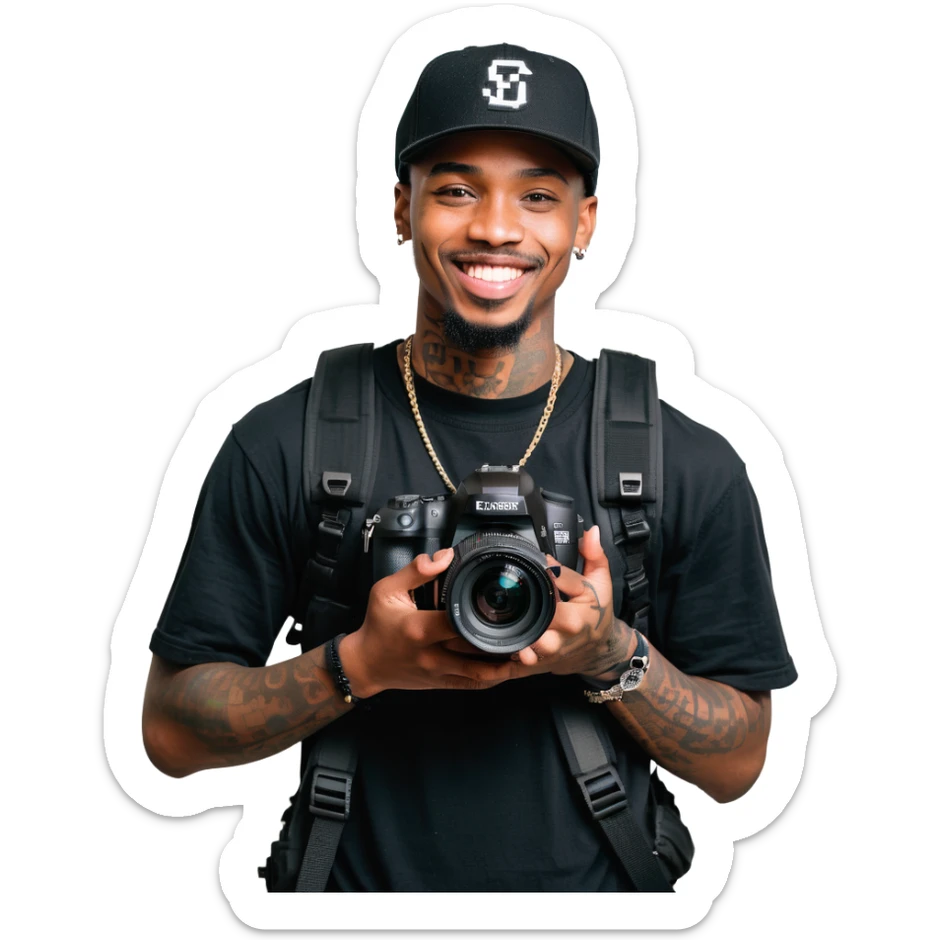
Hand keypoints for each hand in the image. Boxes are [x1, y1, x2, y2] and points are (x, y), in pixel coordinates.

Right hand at [340, 548, 515, 696]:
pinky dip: (493, 677)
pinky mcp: (441, 683)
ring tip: (527, 649)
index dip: (483, 613)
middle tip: (529, 627)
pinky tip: (509, 668)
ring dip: (506, 663)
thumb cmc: (376, 625)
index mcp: (419, 628)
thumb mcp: (386, 590)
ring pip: (480, 671)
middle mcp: (431, 653)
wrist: (364, 664)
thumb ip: (416, 571)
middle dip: (504, 639)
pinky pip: (472, 684)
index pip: (458, 620)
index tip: (505, 603)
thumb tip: (445, 557)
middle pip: (476, 646)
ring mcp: (438, 671)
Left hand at [512, 525, 633, 678]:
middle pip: (543, 619)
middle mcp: (567, 630)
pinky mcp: (543, 659)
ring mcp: (554, 648)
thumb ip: (594, 555)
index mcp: (581, 608)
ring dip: (519, 637)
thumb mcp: (601, 581)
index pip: (559, 585)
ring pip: (532, 645)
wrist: (600, 649)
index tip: (539, 560)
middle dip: (530, 608)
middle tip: (514, 593)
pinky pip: (522, 662)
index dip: (547, 571)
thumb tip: (591, 532)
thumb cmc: (597, 612)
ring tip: (506, 625)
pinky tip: (497, 652)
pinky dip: (508, 659)